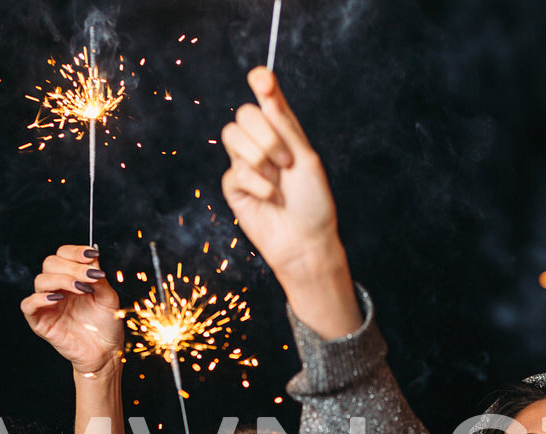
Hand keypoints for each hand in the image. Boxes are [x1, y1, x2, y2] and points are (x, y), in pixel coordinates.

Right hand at [22, 245, 121, 375]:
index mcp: (71, 278)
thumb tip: (91, 258)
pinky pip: (28, 305)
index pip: (62, 255)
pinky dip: (39, 298)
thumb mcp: (108, 297)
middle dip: (72, 266)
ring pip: (41, 280)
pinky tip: (58, 299)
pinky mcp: (40, 321)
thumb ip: (99, 278)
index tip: (92, 255)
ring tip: (82, 289)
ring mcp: (47, 304)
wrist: (106, 353)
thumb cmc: (106, 325)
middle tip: (90, 277)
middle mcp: (57, 288)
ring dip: (62, 280)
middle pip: (50, 263)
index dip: (74, 251)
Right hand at [221, 67, 346, 288]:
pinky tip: (272, 199)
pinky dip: (258, 184)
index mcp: (284, 131)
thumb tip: (267, 92)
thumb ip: (285, 126)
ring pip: (232, 136)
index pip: (267, 97)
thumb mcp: (306, 158)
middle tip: (286, 161)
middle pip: (245, 113)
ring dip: (260, 159)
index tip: (262, 80)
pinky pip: (235, 170)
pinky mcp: (233, 184)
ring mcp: (245, 162)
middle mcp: (262, 142)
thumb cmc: (313, 202)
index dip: (261, 82)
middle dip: (266, 135)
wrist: (305, 241)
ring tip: (278, 181)